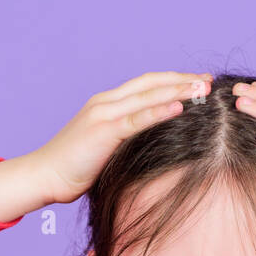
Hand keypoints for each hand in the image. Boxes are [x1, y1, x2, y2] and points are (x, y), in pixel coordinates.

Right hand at [31, 71, 212, 204]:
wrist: (44, 175)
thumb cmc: (73, 168)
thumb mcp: (104, 149)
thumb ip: (124, 139)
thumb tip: (149, 145)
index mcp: (107, 104)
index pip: (146, 85)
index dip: (173, 80)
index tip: (198, 82)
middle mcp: (106, 102)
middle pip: (151, 83)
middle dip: (182, 79)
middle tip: (210, 81)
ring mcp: (104, 114)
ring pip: (148, 96)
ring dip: (178, 90)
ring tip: (204, 89)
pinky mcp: (104, 131)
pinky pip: (137, 118)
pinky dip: (160, 110)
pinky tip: (180, 106)